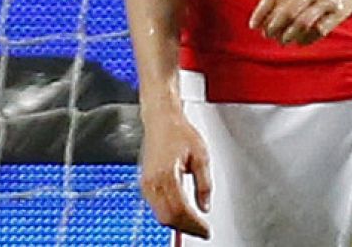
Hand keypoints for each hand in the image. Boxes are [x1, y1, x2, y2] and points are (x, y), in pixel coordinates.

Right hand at [139, 105, 211, 238]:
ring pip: (160, 215)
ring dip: (177, 224)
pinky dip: (169, 215)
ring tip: (195, 225)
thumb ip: (204, 184)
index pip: (181, 210)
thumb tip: (205, 206)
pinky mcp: (145, 184)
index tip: (206, 230)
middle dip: (186, 228)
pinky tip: (182, 215)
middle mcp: (152, 182)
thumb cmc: (179, 133)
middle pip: (168, 217)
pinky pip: (156, 207)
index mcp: (166, 175)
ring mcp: (146, 184)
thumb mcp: (202, 156)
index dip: (194, 224)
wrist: (161, 121)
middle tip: (202, 231)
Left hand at [249, 0, 351, 45]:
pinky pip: (319, 30)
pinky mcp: (340, 12)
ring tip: (283, 40)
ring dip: (288, 36)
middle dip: (273, 27)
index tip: (253, 26)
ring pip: (302, 24)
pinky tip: (300, 40)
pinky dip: (307, 39)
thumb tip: (264, 16)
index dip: (261, 13)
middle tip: (268, 35)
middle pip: (287, 13)